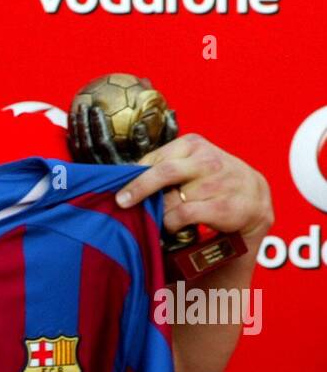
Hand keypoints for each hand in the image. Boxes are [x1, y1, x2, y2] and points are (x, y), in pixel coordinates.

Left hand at [114, 132, 273, 246]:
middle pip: (164, 172)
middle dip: (139, 188)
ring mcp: (218, 182)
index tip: (118, 188)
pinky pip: (184, 215)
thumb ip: (163, 167)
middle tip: (121, 201)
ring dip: (159, 213)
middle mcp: (206, 160)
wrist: (253, 197)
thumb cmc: (211, 181)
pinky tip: (173, 226)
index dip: (135, 175)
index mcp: (193, 145)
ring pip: (172, 200)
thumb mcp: (190, 164)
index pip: (156, 158)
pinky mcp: (223, 205)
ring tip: (157, 218)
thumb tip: (123, 177)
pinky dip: (172, 223)